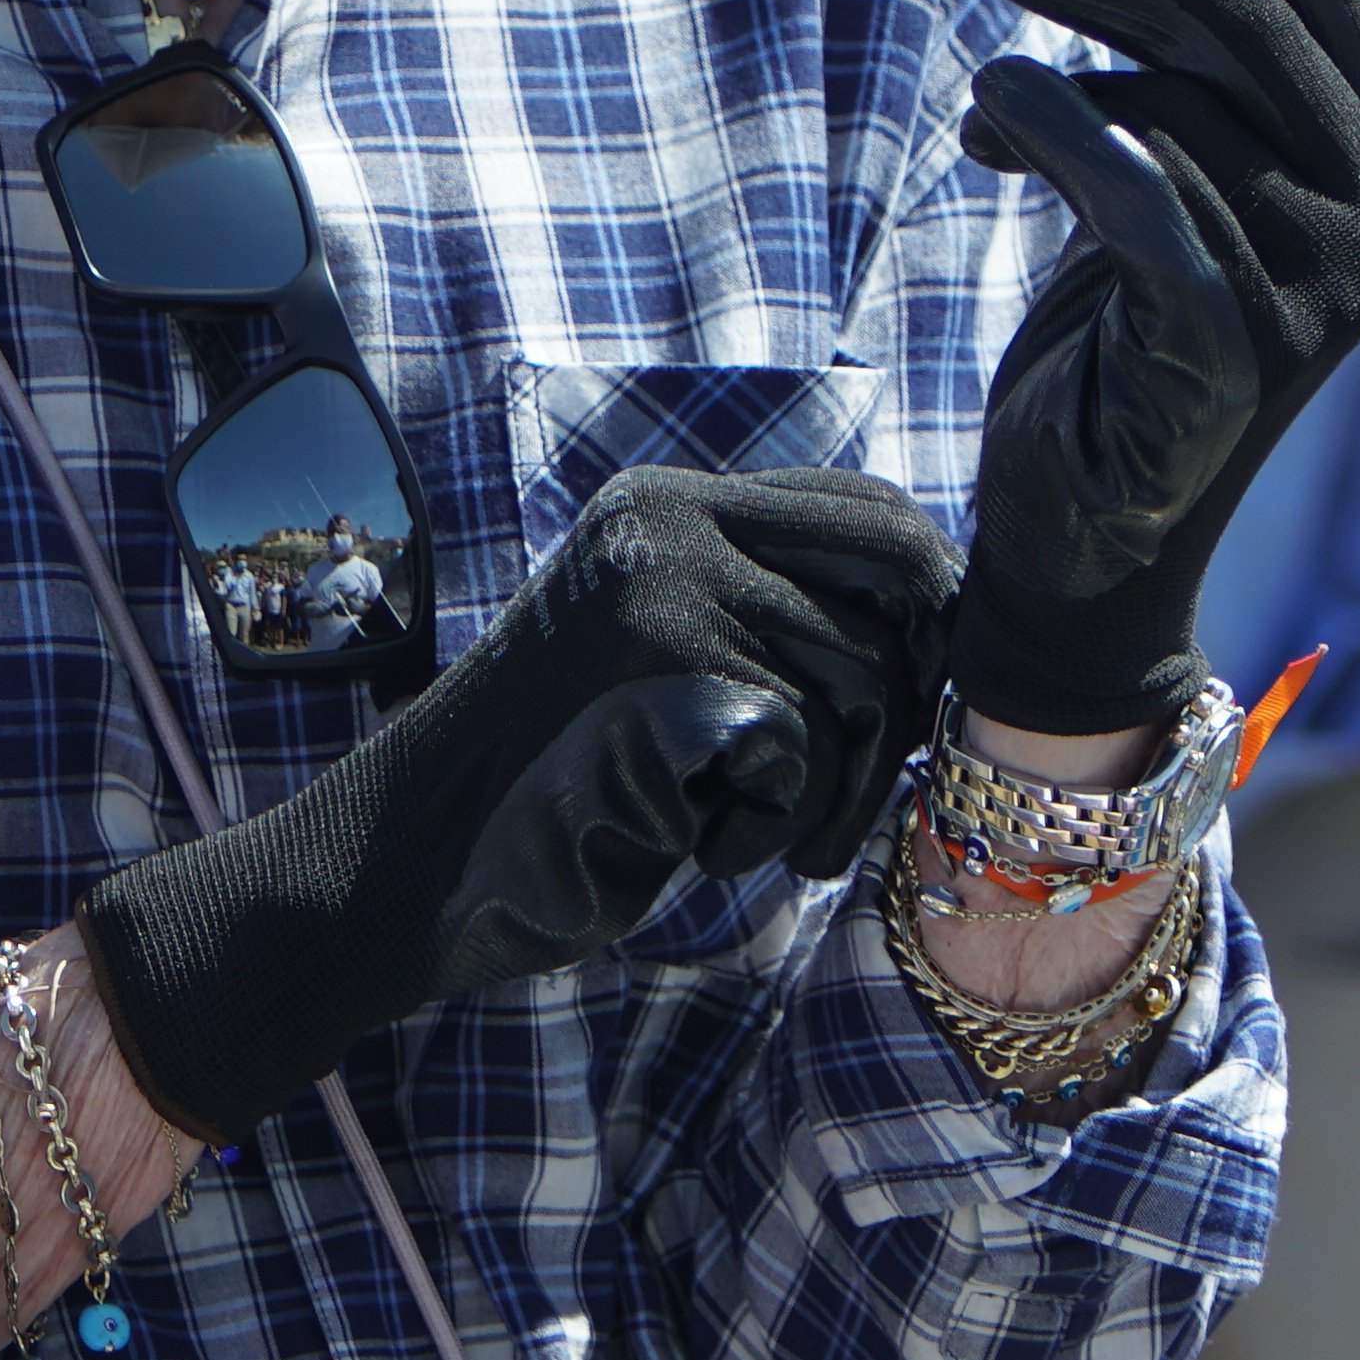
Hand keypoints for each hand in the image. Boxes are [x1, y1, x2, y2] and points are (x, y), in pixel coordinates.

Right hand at [81, 465, 956, 1138]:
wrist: (419, 857)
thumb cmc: (556, 786)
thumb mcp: (658, 655)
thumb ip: (761, 608)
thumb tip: (940, 612)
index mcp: (668, 503)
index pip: (871, 511)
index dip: (930, 602)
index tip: (920, 696)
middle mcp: (670, 516)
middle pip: (898, 579)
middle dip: (905, 701)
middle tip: (850, 795)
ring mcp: (664, 581)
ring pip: (863, 676)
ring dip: (835, 787)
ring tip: (758, 835)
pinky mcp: (664, 661)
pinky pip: (804, 746)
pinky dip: (774, 822)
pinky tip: (704, 844)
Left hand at [959, 0, 1359, 734]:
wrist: (1089, 535)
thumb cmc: (1121, 334)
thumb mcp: (1168, 168)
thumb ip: (1197, 55)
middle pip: (1245, 27)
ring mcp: (1325, 291)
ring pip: (1179, 103)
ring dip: (1063, 68)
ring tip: (996, 81)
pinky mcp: (1241, 347)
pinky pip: (1138, 190)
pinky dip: (1056, 131)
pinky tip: (995, 124)